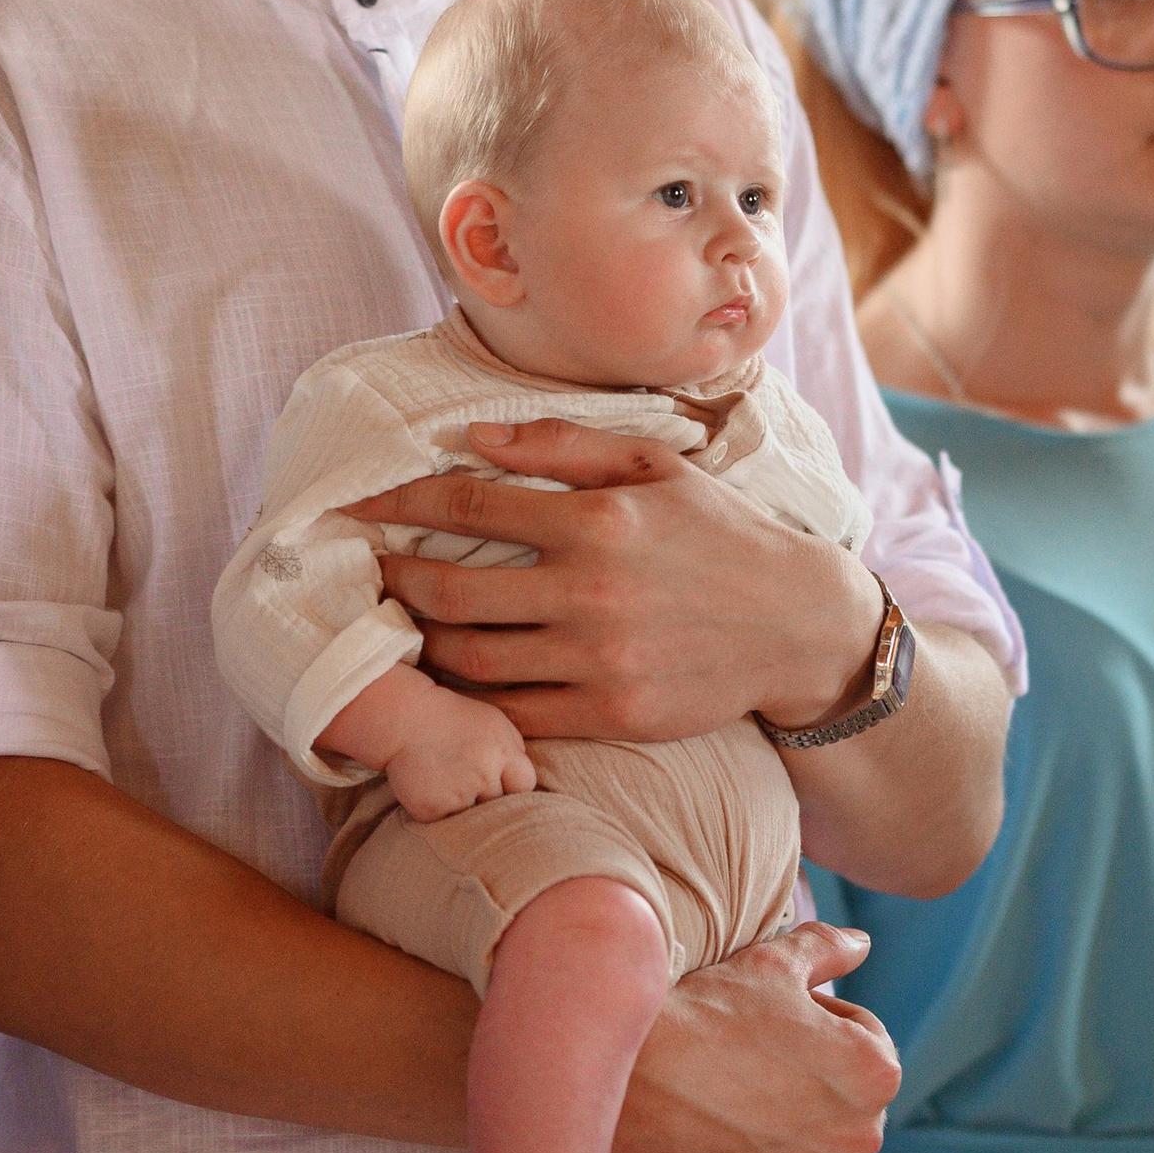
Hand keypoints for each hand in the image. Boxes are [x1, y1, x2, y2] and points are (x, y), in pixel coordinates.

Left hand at [361, 421, 883, 742]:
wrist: (796, 624)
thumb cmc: (720, 535)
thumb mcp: (657, 466)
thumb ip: (564, 446)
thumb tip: (473, 437)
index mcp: (598, 519)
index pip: (468, 506)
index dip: (399, 505)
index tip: (357, 509)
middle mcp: (592, 591)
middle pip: (451, 591)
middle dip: (394, 582)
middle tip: (369, 575)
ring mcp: (600, 660)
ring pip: (472, 659)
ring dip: (423, 644)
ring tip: (405, 627)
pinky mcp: (612, 715)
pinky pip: (515, 713)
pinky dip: (474, 698)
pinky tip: (457, 679)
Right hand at [387, 695, 535, 822]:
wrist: (403, 718)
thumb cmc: (450, 718)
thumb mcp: (492, 721)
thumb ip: (514, 748)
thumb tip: (525, 780)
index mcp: (502, 752)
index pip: (525, 786)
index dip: (514, 786)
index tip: (501, 783)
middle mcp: (483, 775)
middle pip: (499, 805)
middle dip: (488, 798)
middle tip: (469, 783)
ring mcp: (457, 794)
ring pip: (473, 817)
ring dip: (464, 807)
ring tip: (449, 785)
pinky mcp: (431, 809)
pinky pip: (445, 823)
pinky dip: (439, 812)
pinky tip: (431, 791)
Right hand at [615, 922, 894, 1152]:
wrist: (626, 1083)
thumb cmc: (697, 1015)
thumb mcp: (768, 965)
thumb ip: (827, 948)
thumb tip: (863, 943)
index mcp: (874, 1067)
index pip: (871, 1060)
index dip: (825, 1049)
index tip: (775, 1053)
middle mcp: (865, 1133)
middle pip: (862, 1127)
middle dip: (824, 1114)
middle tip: (759, 1103)